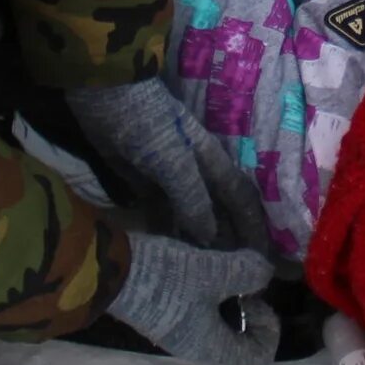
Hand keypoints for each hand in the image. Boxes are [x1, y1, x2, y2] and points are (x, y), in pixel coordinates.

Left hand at [69, 79, 271, 255]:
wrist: (102, 90)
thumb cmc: (144, 120)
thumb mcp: (172, 159)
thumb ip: (192, 197)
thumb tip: (212, 239)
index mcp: (209, 159)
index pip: (240, 197)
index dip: (253, 225)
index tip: (262, 258)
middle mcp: (193, 169)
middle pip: (216, 209)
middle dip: (226, 238)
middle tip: (230, 273)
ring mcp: (165, 175)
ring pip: (187, 213)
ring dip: (193, 238)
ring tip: (199, 271)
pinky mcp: (139, 178)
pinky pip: (158, 211)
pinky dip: (164, 229)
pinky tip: (163, 250)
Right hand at [106, 233, 280, 364]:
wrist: (113, 272)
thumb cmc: (166, 280)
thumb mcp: (212, 271)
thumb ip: (246, 273)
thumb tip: (265, 273)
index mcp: (211, 348)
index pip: (255, 361)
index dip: (268, 333)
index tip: (256, 301)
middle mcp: (196, 347)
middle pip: (238, 345)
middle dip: (250, 315)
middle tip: (244, 284)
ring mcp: (180, 332)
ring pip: (219, 327)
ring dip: (230, 303)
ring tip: (228, 271)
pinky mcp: (167, 316)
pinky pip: (201, 314)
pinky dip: (213, 296)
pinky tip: (208, 268)